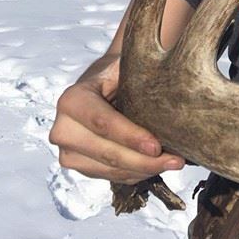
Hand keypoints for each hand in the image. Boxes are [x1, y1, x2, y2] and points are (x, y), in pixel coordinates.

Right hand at [49, 54, 184, 183]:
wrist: (100, 85)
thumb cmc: (115, 73)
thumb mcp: (123, 65)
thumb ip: (140, 70)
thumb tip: (167, 62)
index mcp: (72, 100)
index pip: (103, 123)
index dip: (130, 137)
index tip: (157, 146)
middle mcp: (63, 129)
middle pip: (106, 153)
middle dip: (143, 160)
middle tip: (175, 161)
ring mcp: (68, 152)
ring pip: (109, 170)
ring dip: (143, 170)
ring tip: (173, 163)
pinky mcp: (79, 167)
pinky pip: (111, 177)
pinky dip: (136, 174)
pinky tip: (157, 167)